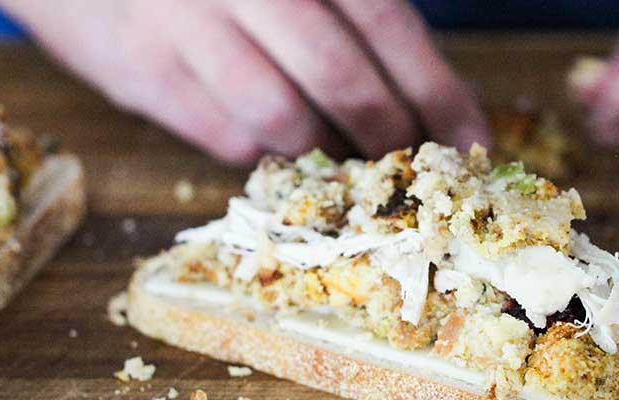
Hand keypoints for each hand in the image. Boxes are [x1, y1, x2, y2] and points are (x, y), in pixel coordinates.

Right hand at [0, 0, 488, 162]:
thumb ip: (346, 6)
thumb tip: (423, 86)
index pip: (388, 24)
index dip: (439, 90)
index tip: (476, 140)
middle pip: (342, 79)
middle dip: (389, 134)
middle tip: (415, 164)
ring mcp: (186, 27)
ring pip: (283, 120)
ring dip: (330, 153)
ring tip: (354, 162)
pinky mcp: (143, 74)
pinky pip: (227, 139)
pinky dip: (268, 154)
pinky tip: (284, 146)